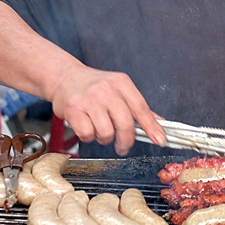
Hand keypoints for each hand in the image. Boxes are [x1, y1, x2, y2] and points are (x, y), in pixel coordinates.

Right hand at [50, 64, 164, 155]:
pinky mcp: (74, 109)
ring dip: (104, 138)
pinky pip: (87, 134)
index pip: (141, 108)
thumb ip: (138, 107)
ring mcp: (90, 99)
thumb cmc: (94, 86)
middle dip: (126, 141)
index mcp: (122, 83)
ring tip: (99, 130)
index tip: (159, 140)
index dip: (152, 127)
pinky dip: (88, 136)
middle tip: (122, 147)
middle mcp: (107, 90)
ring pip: (106, 133)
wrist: (64, 77)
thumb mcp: (119, 89)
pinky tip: (86, 127)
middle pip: (125, 124)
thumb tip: (159, 123)